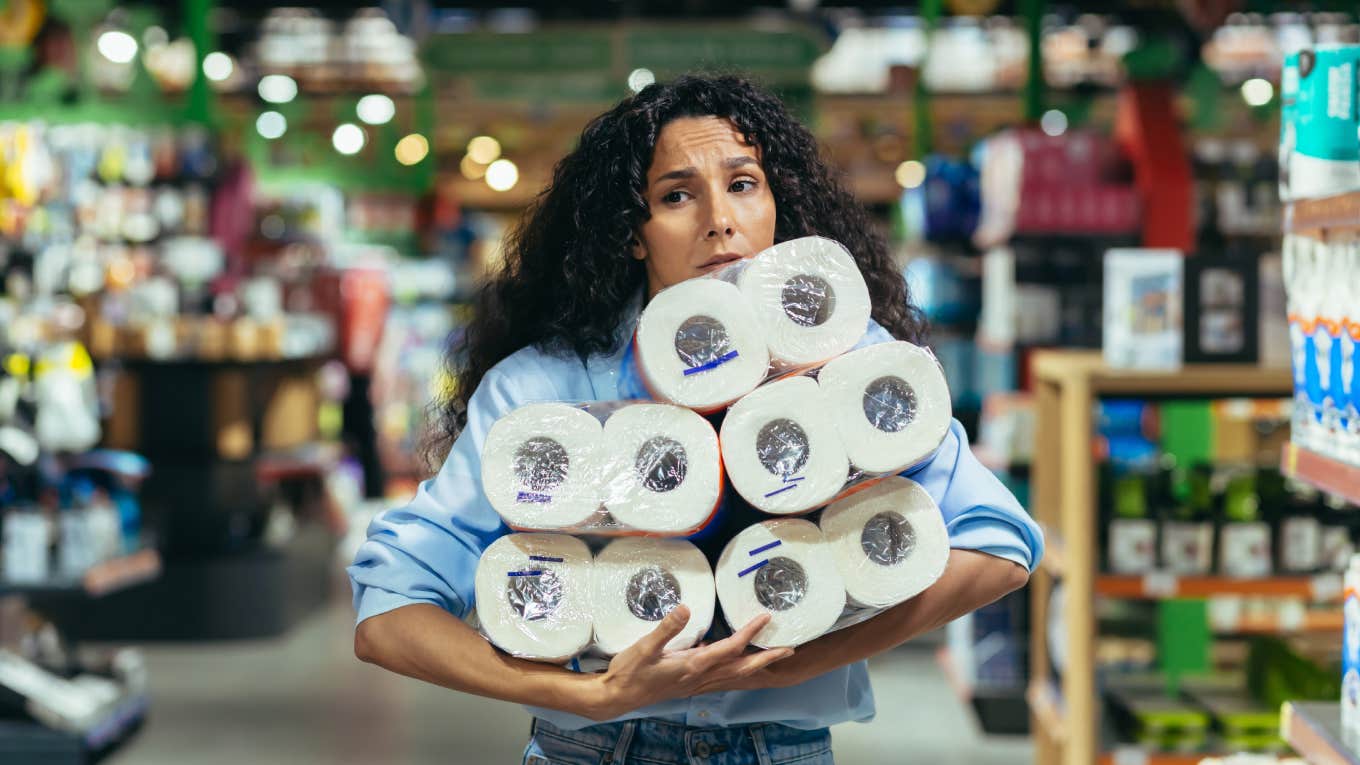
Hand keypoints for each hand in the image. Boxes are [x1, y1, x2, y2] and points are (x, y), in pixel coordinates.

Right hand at [584, 605, 793, 720]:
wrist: (618, 697)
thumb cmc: (629, 673)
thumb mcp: (644, 648)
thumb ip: (666, 629)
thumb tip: (686, 609)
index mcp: (693, 666)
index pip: (730, 647)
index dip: (749, 632)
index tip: (765, 618)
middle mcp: (700, 676)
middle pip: (742, 667)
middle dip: (767, 658)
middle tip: (789, 649)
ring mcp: (696, 682)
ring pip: (734, 674)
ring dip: (756, 664)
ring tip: (773, 655)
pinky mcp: (690, 683)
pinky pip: (722, 676)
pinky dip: (737, 669)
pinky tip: (736, 660)